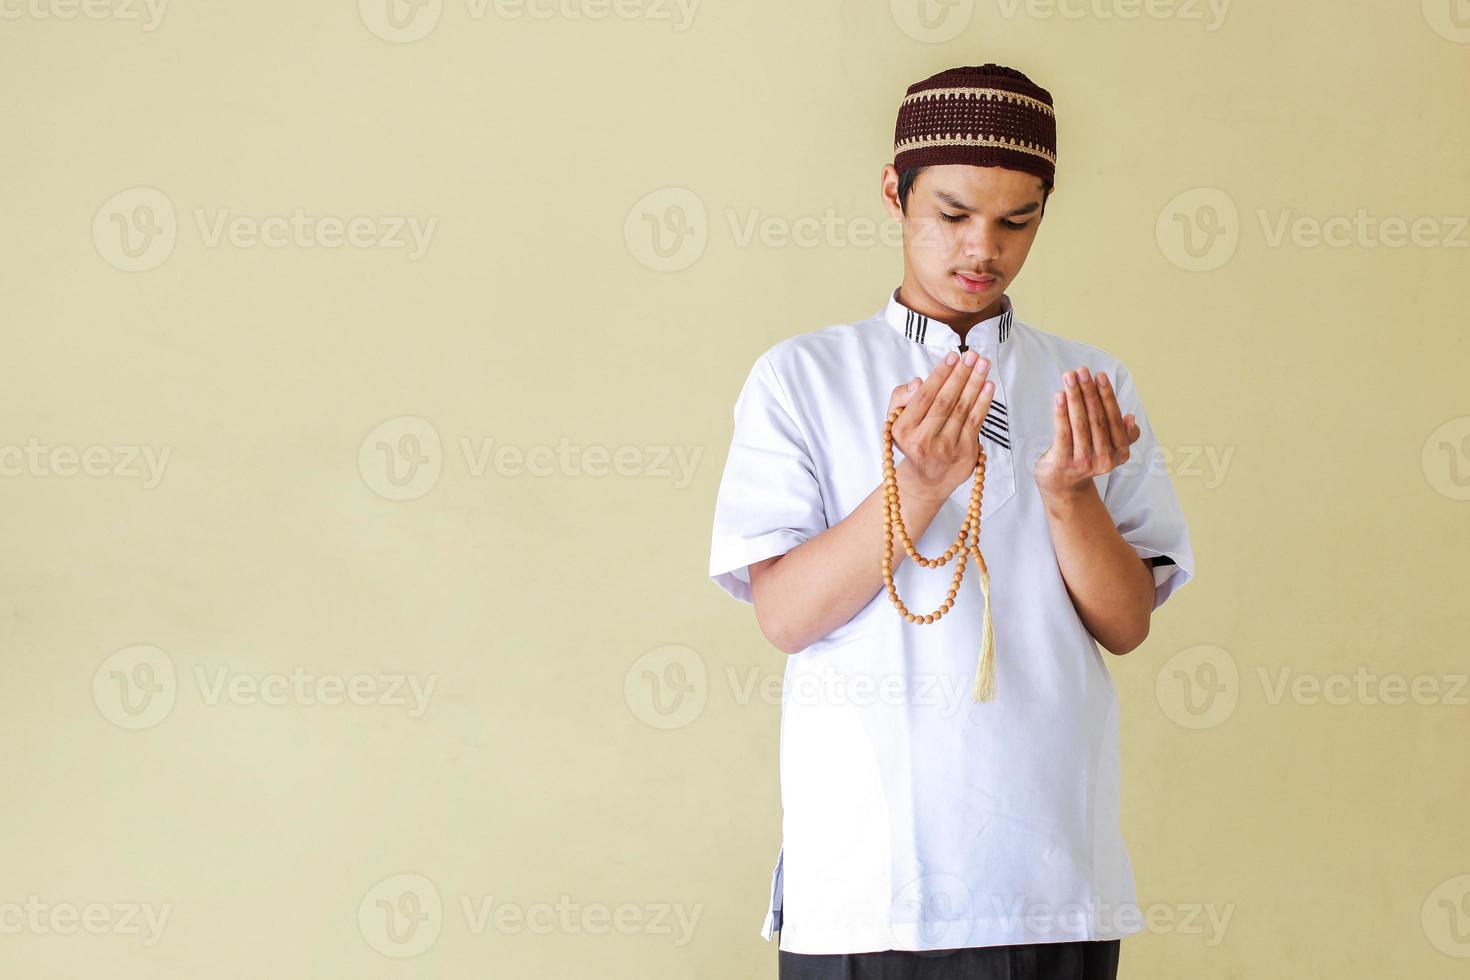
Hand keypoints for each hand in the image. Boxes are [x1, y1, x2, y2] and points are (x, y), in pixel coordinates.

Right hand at [885, 351, 995, 500]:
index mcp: (904, 429)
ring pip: (963, 409)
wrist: (924, 480)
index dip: (940, 374)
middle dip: (961, 374)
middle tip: (972, 355)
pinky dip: (984, 402)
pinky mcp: (964, 454)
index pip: (924, 396)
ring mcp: (946, 448)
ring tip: (983, 363)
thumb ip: (901, 397)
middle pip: (946, 400)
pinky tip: (988, 385)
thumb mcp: (896, 420)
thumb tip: (918, 382)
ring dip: (975, 383)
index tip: (952, 356)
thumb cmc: (912, 441)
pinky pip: (976, 422)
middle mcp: (924, 439)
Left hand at [1034, 366, 1140, 497]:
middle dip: (1089, 392)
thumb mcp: (1108, 448)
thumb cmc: (1086, 458)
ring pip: (1080, 423)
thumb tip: (1131, 418)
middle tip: (1082, 371)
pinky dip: (1061, 412)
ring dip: (1075, 397)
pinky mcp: (1063, 462)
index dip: (1107, 396)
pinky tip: (1059, 396)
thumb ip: (1123, 435)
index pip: (1113, 418)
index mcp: (1119, 453)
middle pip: (1097, 418)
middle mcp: (1104, 459)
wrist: (1063, 487)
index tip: (1100, 375)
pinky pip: (1063, 432)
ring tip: (1069, 377)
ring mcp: (1083, 462)